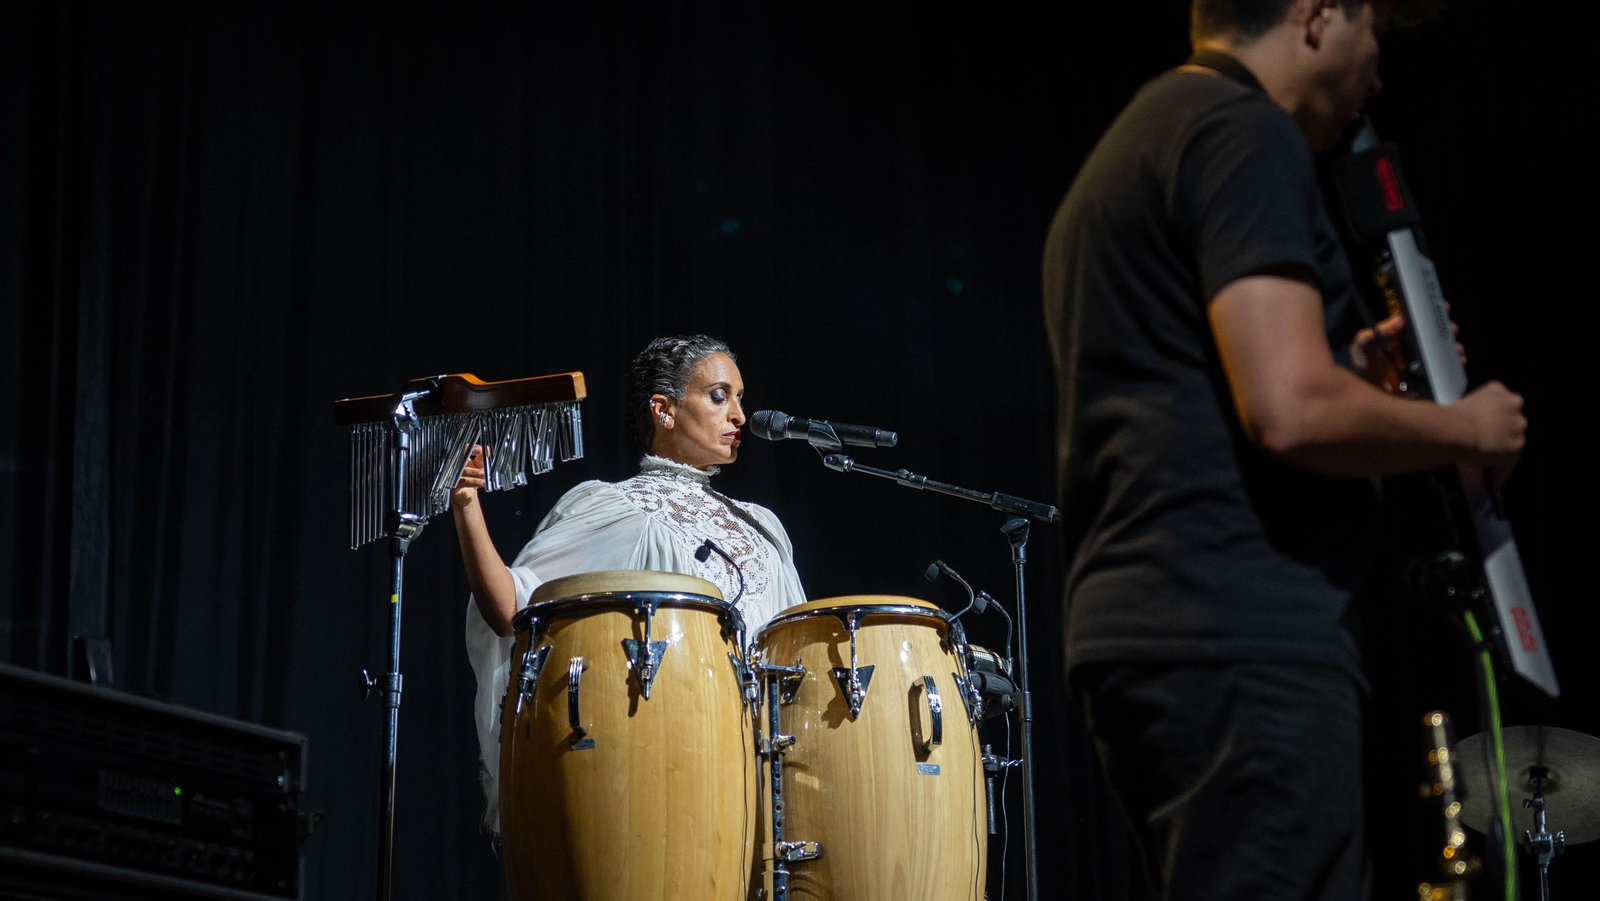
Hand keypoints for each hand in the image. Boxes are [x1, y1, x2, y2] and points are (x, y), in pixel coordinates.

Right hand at [451, 445, 486, 508]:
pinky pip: (463, 482)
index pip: (463, 449)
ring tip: (484, 474)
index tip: (479, 449)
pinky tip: (482, 483)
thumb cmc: (472, 478)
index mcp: (461, 458)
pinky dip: (474, 482)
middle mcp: (455, 465)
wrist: (467, 495)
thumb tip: (487, 449)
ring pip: (463, 471)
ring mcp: (453, 474)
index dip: (470, 448)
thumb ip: (482, 457)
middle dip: (471, 457)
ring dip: (474, 472)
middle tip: (482, 460)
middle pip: (461, 458)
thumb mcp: (479, 466)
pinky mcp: (454, 485)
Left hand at [1349, 307, 1466, 392]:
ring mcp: (1421, 363)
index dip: (1434, 312)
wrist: (1362, 392)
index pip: (1421, 320)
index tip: (1445, 307)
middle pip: (1436, 335)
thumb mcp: (1364, 344)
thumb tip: (1399, 319)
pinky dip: (1454, 366)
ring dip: (1454, 348)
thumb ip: (1379, 332)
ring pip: (1443, 352)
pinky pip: (1444, 371)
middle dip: (1448, 330)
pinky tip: (1458, 364)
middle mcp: (1414, 347)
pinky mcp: (1426, 379)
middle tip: (1452, 329)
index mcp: (1402, 336)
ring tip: (1457, 349)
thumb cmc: (1362, 363)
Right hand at [1454, 381, 1525, 482]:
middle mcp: (1513, 403)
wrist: (1454, 430)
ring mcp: (1517, 425)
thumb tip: (1471, 427)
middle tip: (1485, 445)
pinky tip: (1489, 478)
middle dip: (1502, 432)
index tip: (1486, 427)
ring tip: (1486, 464)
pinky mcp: (1516, 445)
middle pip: (1513, 421)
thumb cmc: (1449, 417)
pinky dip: (1499, 470)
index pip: (1503, 404)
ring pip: (1514, 440)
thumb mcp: (1464, 403)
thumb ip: (1475, 410)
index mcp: (1497, 389)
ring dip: (1502, 450)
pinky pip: (1509, 461)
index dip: (1495, 417)